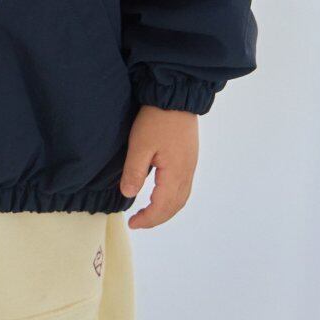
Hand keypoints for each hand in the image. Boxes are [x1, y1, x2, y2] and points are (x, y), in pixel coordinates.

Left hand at [119, 105, 198, 228]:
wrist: (176, 96)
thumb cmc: (157, 119)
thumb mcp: (140, 145)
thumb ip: (134, 172)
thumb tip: (128, 195)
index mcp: (175, 173)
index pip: (162, 207)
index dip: (148, 219)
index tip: (132, 223)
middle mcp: (187, 172)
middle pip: (175, 206)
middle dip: (157, 218)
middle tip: (139, 221)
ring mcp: (190, 164)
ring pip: (182, 197)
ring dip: (166, 209)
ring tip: (149, 212)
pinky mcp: (190, 157)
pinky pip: (184, 186)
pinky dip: (172, 198)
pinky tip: (161, 193)